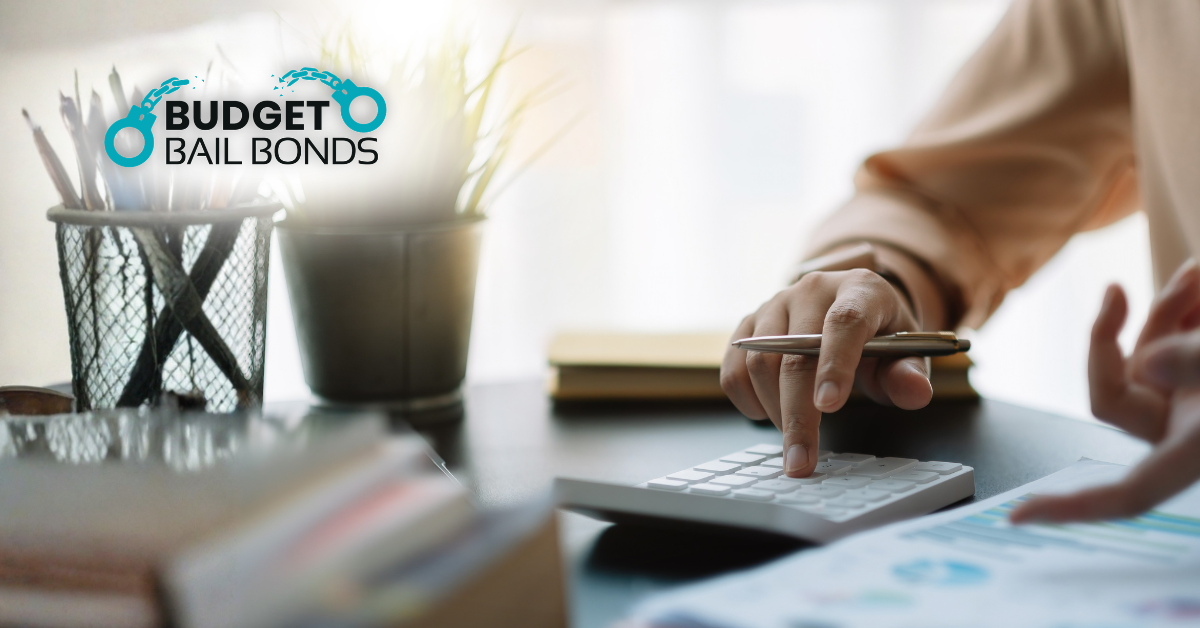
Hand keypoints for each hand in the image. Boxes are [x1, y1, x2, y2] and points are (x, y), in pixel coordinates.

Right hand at [720, 268, 931, 478]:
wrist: (851, 308)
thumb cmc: (881, 335)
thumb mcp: (907, 352)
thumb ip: (909, 373)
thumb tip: (914, 392)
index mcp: (860, 289)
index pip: (844, 322)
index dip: (835, 364)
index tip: (829, 407)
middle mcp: (812, 289)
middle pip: (794, 353)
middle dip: (797, 413)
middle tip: (801, 459)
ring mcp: (775, 304)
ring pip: (758, 362)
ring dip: (774, 410)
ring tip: (796, 435)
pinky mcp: (749, 324)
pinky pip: (733, 367)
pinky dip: (747, 400)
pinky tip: (768, 414)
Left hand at [1011, 260, 1199, 523]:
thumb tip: (1147, 361)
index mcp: (1199, 448)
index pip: (1128, 494)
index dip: (1076, 509)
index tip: (1018, 515)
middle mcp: (1188, 428)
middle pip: (1112, 391)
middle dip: (1129, 333)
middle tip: (1183, 283)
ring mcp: (1189, 397)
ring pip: (1137, 353)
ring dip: (1166, 309)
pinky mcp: (1194, 368)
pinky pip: (1161, 333)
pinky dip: (1182, 303)